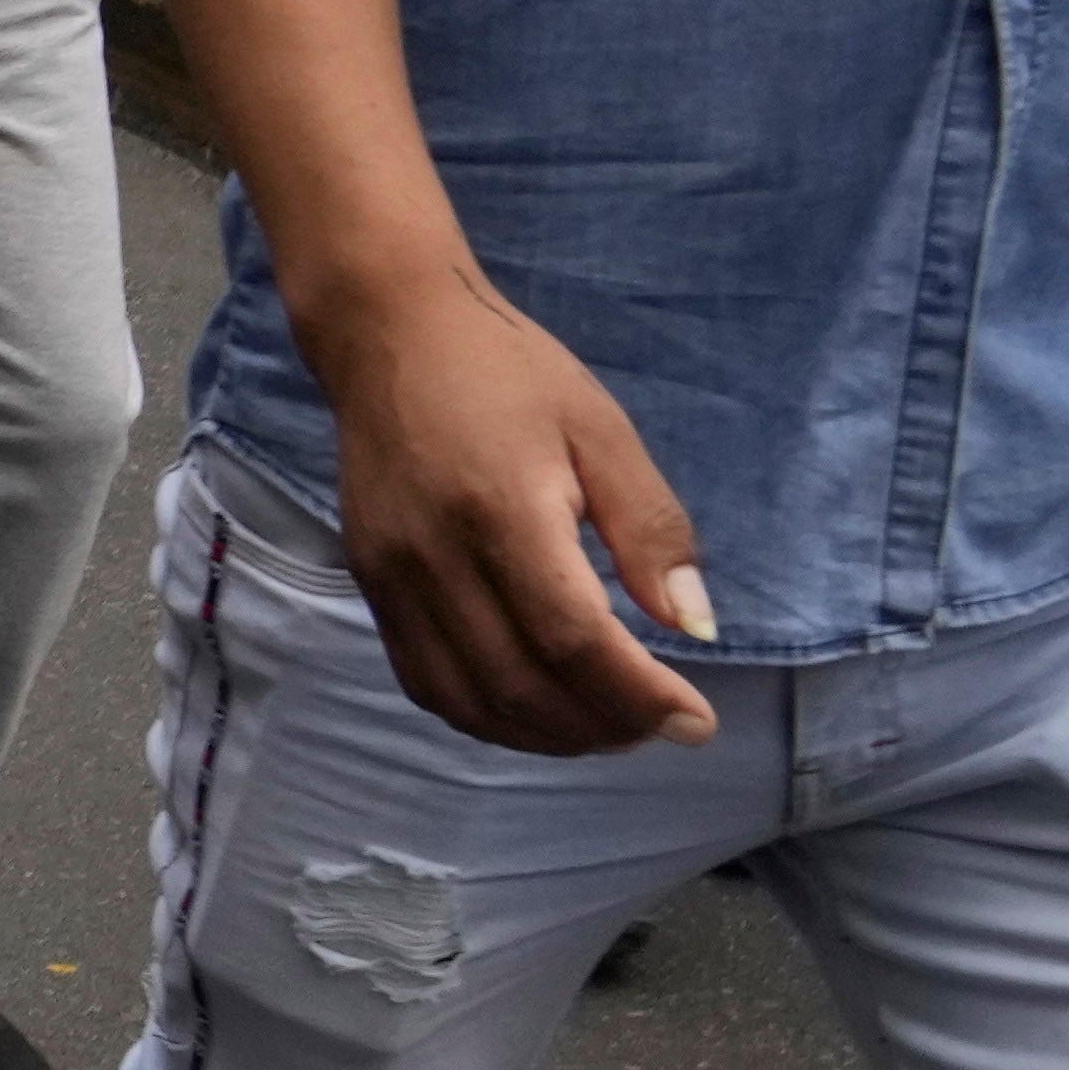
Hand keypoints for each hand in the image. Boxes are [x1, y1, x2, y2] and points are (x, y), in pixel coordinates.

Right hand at [310, 277, 718, 752]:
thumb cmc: (508, 371)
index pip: (573, 638)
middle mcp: (436, 556)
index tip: (697, 720)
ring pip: (470, 701)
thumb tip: (694, 625)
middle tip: (660, 723)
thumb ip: (649, 528)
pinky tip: (537, 708)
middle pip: (522, 685)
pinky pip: (427, 683)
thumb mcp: (602, 430)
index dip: (639, 695)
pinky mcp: (371, 585)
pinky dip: (489, 717)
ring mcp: (393, 578)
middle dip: (604, 724)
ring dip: (546, 736)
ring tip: (607, 726)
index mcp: (503, 509)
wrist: (389, 333)